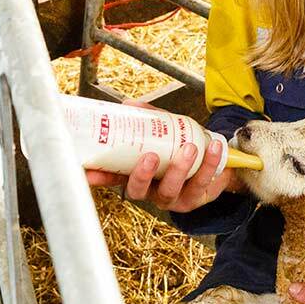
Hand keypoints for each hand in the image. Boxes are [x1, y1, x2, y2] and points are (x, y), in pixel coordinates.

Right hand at [85, 100, 244, 209]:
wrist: (213, 162)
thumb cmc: (180, 148)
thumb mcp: (164, 132)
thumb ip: (149, 119)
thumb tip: (129, 105)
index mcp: (137, 176)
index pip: (114, 179)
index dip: (101, 178)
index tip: (90, 173)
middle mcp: (151, 191)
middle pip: (139, 191)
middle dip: (143, 175)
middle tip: (151, 157)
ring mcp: (174, 198)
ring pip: (172, 190)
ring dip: (180, 169)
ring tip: (190, 148)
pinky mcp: (197, 198)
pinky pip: (203, 185)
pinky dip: (210, 165)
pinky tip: (214, 148)